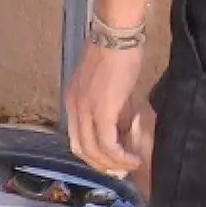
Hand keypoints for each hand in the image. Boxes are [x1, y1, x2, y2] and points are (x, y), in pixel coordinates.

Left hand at [65, 42, 148, 177]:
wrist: (118, 36)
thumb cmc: (118, 54)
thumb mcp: (109, 87)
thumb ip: (113, 108)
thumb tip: (124, 129)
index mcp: (72, 102)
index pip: (77, 138)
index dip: (93, 155)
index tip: (112, 161)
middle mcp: (73, 109)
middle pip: (82, 150)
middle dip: (102, 165)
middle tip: (122, 170)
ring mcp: (85, 111)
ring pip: (94, 152)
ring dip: (113, 164)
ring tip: (131, 165)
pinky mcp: (102, 111)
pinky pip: (108, 145)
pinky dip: (120, 156)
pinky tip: (133, 158)